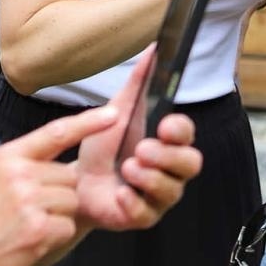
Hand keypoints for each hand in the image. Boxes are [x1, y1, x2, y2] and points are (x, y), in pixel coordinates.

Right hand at [0, 101, 113, 265]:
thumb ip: (23, 164)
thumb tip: (60, 152)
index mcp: (7, 157)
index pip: (56, 132)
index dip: (88, 123)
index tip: (113, 115)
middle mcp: (18, 173)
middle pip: (69, 176)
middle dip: (59, 195)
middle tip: (29, 213)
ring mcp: (28, 200)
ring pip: (72, 201)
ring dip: (58, 217)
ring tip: (27, 227)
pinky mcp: (37, 227)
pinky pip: (68, 225)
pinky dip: (55, 236)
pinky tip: (30, 241)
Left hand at [75, 47, 203, 233]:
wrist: (74, 181)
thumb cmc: (102, 146)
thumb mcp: (116, 109)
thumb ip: (138, 81)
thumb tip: (153, 48)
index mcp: (167, 141)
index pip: (187, 134)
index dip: (180, 130)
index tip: (163, 124)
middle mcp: (170, 169)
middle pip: (190, 164)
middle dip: (167, 156)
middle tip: (141, 150)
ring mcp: (159, 195)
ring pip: (172, 190)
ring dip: (148, 177)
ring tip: (126, 168)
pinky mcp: (143, 217)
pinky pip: (149, 213)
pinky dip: (133, 202)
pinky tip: (119, 193)